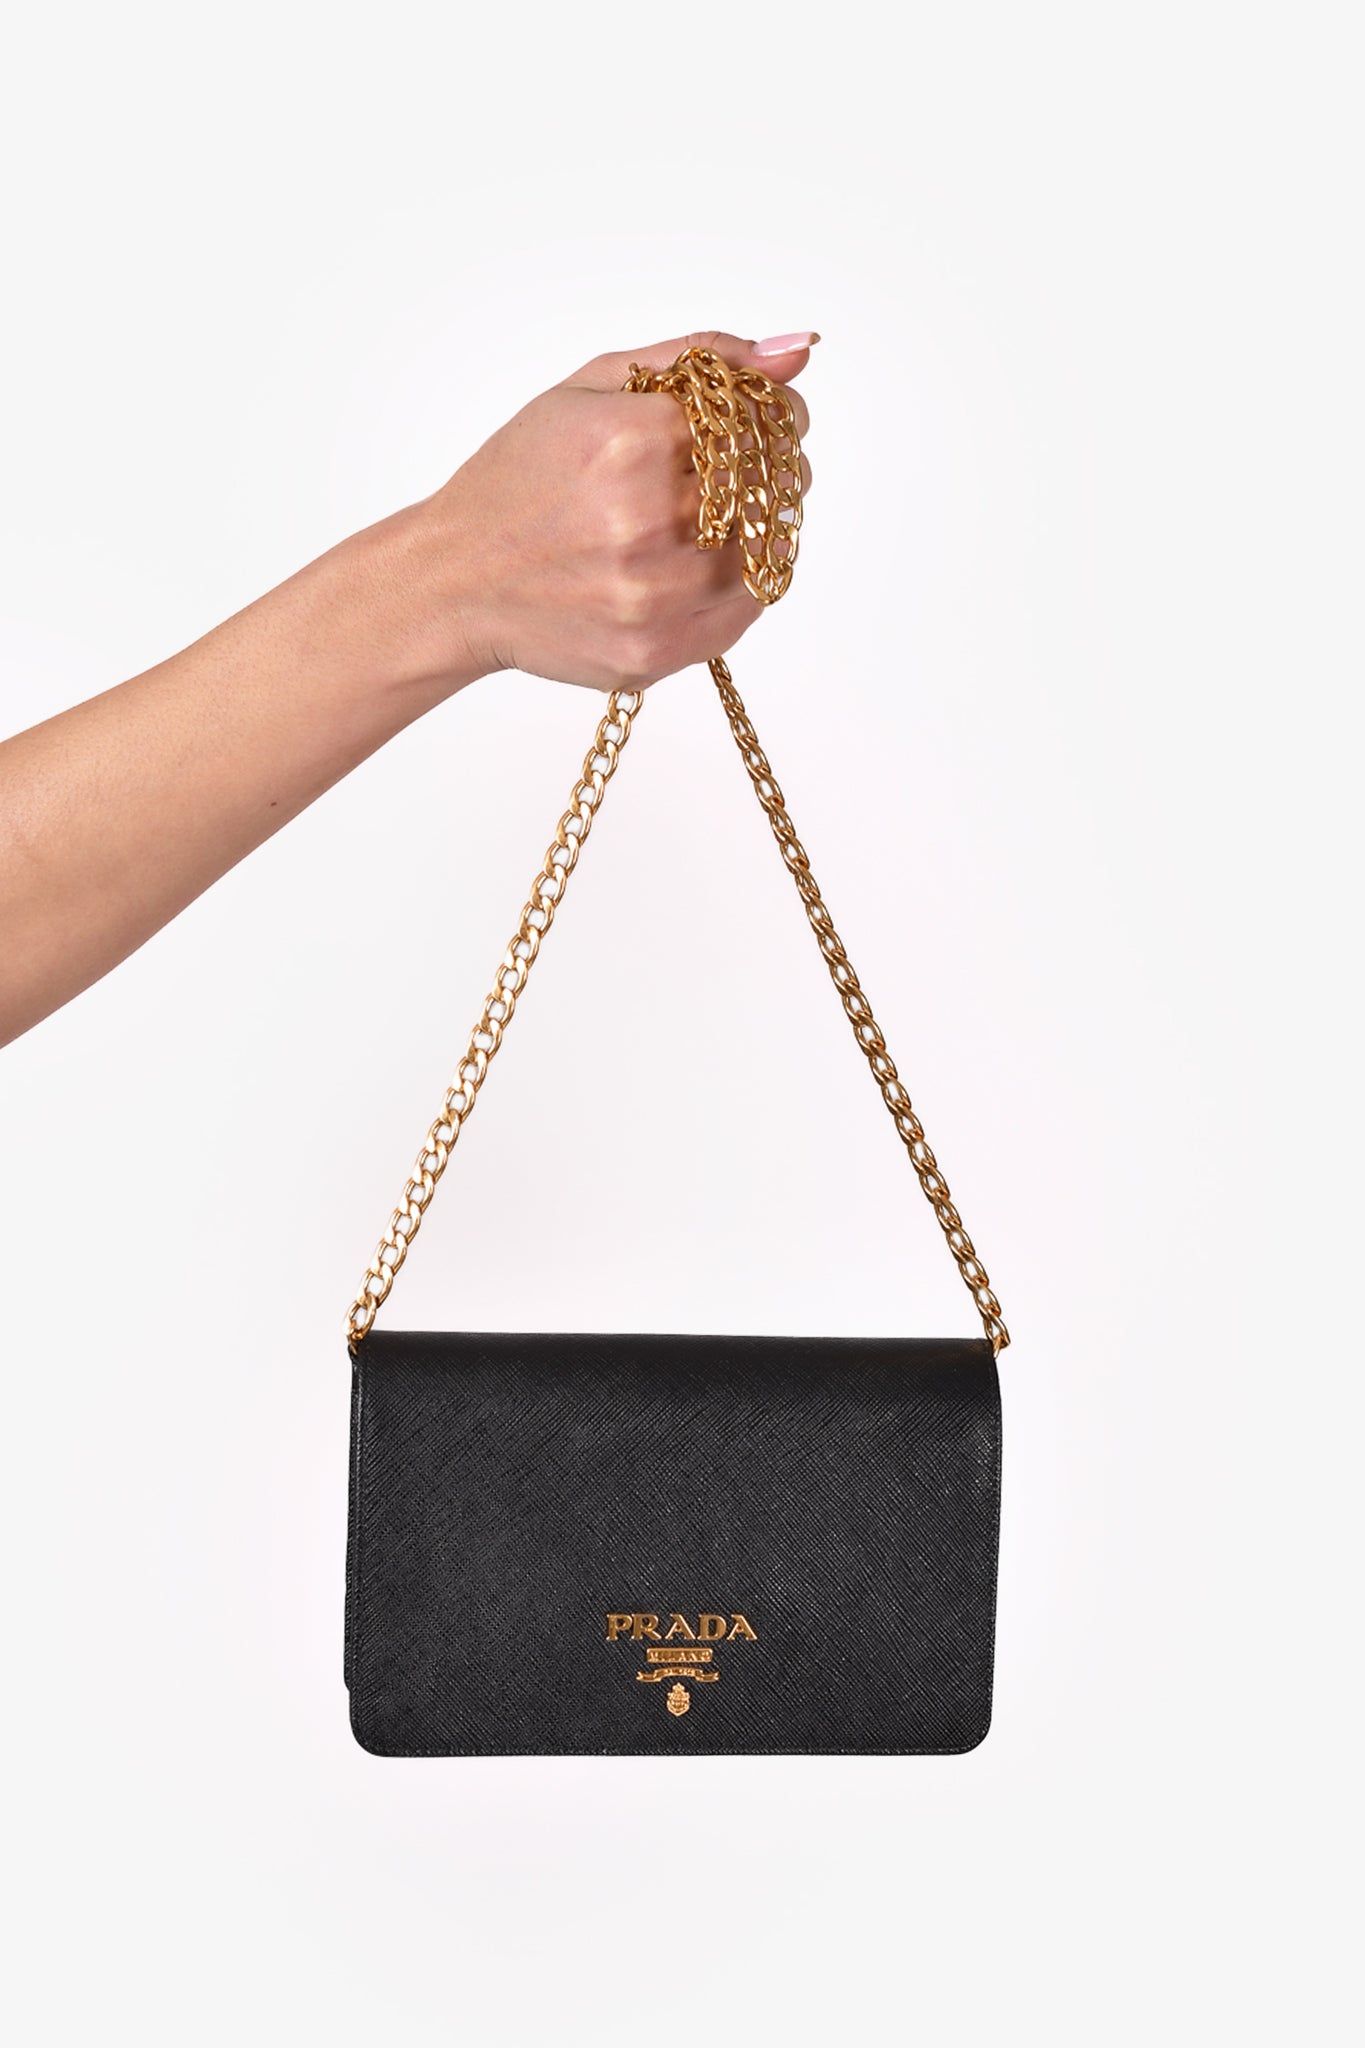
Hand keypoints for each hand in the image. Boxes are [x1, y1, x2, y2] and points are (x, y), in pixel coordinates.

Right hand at [392, 329, 815, 695]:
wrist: (456, 580)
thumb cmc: (521, 478)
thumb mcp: (591, 388)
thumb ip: (698, 358)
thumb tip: (797, 348)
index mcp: (628, 442)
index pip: (759, 421)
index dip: (773, 416)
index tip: (764, 419)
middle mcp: (644, 522)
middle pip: (770, 488)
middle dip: (769, 471)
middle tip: (735, 471)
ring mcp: (652, 597)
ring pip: (765, 555)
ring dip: (758, 532)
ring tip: (710, 519)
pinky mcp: (654, 653)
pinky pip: (741, 614)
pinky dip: (733, 586)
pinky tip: (691, 565)